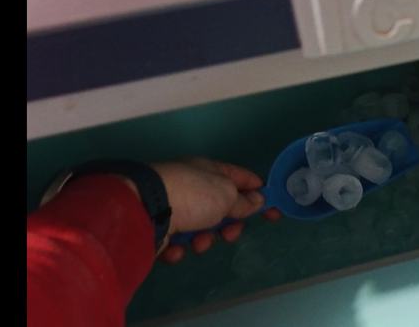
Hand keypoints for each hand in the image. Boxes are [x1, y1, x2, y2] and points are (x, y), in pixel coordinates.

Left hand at [150, 158, 270, 263]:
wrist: (144, 208)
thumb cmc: (192, 195)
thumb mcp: (226, 196)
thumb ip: (243, 201)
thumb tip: (258, 199)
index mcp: (210, 170)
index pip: (242, 178)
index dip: (260, 194)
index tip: (274, 212)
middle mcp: (192, 185)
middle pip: (222, 207)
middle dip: (229, 224)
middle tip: (229, 234)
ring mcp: (175, 205)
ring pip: (201, 227)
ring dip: (204, 239)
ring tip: (197, 243)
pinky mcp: (159, 226)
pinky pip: (178, 240)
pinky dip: (180, 247)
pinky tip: (176, 248)